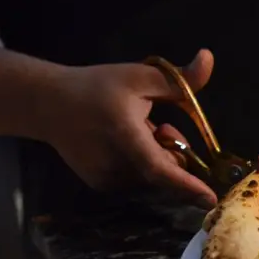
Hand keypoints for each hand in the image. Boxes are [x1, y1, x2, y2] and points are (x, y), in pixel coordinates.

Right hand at [39, 49, 218, 206]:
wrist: (48, 104)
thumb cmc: (97, 86)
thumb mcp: (140, 77)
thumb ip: (179, 78)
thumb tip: (209, 58)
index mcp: (125, 136)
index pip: (160, 169)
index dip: (186, 185)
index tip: (210, 200)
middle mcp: (115, 164)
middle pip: (164, 171)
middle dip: (174, 153)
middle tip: (161, 125)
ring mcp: (106, 178)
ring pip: (152, 177)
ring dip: (156, 157)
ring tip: (138, 131)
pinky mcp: (100, 184)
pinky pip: (137, 179)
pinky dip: (141, 164)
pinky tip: (123, 144)